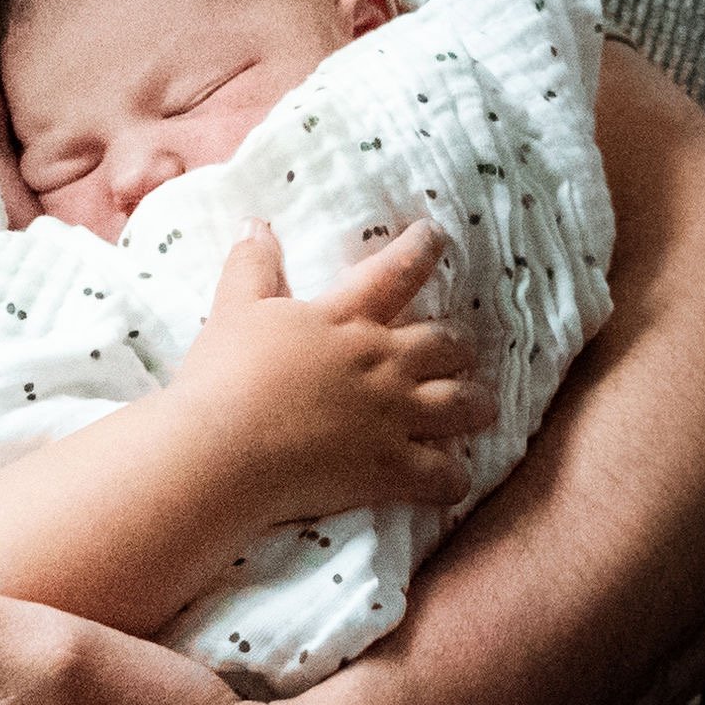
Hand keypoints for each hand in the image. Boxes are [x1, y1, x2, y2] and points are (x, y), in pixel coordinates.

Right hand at [177, 221, 492, 521]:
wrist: (221, 448)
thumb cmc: (222, 376)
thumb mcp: (234, 309)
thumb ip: (252, 266)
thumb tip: (255, 224)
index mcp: (344, 320)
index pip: (394, 272)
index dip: (420, 249)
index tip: (435, 236)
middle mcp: (381, 362)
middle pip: (443, 344)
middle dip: (458, 346)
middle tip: (460, 349)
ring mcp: (392, 417)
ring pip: (460, 405)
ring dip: (476, 405)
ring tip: (483, 406)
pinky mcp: (390, 469)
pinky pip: (444, 476)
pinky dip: (453, 479)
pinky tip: (453, 480)